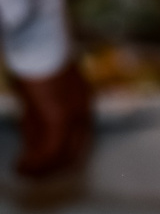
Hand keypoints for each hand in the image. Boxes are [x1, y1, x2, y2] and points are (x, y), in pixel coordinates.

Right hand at [10, 59, 93, 178]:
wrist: (40, 41)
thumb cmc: (35, 61)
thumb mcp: (38, 94)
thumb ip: (37, 118)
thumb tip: (31, 142)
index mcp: (84, 102)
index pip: (82, 139)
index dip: (63, 156)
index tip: (44, 164)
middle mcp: (85, 110)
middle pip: (75, 151)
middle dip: (53, 167)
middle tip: (31, 172)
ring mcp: (75, 114)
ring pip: (62, 156)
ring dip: (41, 169)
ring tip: (22, 171)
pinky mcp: (60, 117)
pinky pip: (50, 151)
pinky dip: (35, 163)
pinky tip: (19, 164)